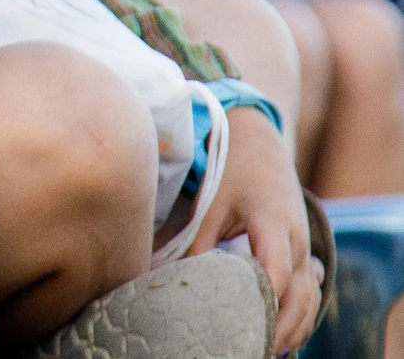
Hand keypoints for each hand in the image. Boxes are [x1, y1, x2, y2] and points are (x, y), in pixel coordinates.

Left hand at [192, 108, 321, 353]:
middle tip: (253, 349)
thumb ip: (198, 244)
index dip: (261, 302)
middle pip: (299, 295)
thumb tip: (171, 282)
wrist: (260, 144)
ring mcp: (304, 247)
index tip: (242, 326)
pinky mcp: (302, 253)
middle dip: (279, 326)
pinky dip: (298, 315)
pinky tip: (279, 336)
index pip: (275, 273)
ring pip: (309, 298)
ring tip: (266, 350)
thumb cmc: (230, 172)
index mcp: (273, 223)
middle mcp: (296, 239)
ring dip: (293, 327)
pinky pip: (309, 292)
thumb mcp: (210, 204)